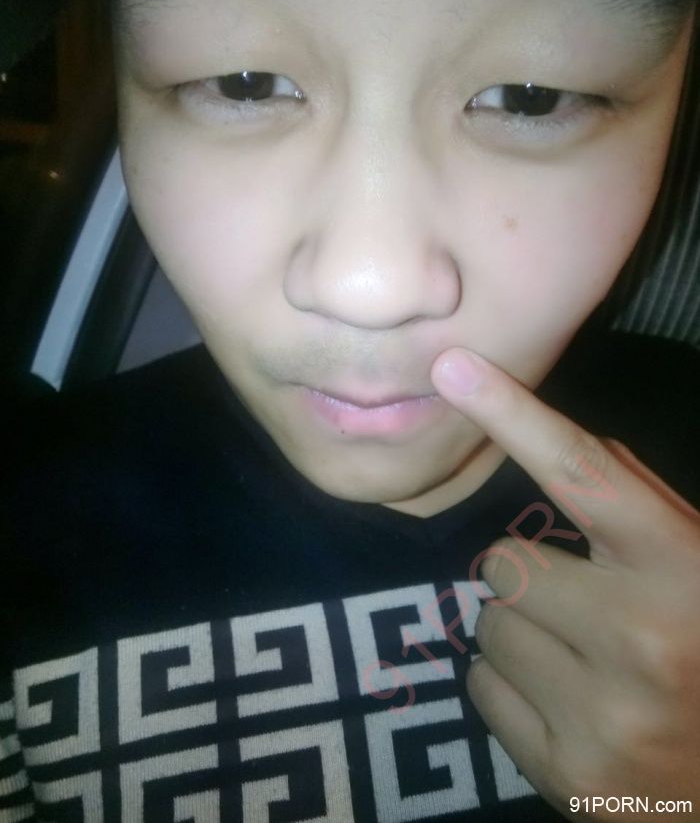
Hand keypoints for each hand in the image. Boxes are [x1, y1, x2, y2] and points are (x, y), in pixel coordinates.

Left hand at [431, 348, 699, 821]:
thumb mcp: (698, 566)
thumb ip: (640, 507)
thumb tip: (555, 444)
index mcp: (682, 569)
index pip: (582, 472)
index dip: (513, 413)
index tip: (452, 367)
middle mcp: (643, 637)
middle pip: (503, 560)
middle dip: (530, 576)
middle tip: (582, 607)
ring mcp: (603, 714)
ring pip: (488, 626)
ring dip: (521, 634)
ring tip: (581, 661)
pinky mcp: (566, 772)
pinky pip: (480, 686)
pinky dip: (510, 688)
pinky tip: (566, 705)